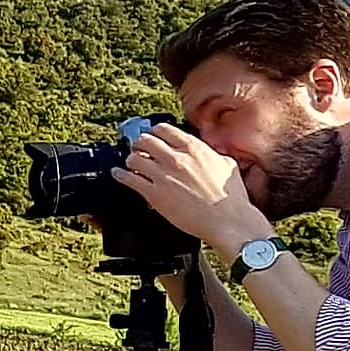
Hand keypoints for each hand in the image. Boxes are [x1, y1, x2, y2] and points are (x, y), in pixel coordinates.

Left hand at [118, 123, 275, 256]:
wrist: (228, 221)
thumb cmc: (231, 197)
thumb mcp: (227, 165)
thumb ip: (213, 155)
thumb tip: (210, 152)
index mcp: (194, 148)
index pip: (164, 129)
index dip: (154, 133)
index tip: (152, 136)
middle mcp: (176, 158)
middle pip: (145, 141)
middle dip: (139, 144)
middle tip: (138, 149)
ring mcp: (164, 175)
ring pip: (134, 158)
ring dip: (130, 160)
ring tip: (129, 164)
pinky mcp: (155, 194)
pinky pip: (129, 179)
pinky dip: (120, 175)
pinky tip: (118, 174)